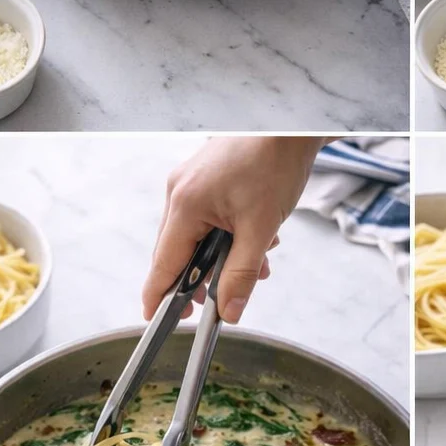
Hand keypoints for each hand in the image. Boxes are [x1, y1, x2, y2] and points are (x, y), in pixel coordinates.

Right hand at [141, 136, 321, 325]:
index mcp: (186, 204)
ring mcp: (191, 182)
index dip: (158, 294)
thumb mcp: (261, 228)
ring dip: (224, 255)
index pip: (164, 262)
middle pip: (179, 250)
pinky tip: (258, 239)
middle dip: (204, 277)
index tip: (154, 319)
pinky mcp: (205, 177)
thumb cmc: (274, 164)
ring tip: (259, 264)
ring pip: (198, 235)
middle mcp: (180, 191)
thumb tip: (228, 310)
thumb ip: (242, 274)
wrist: (291, 127)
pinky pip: (207, 217)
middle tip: (221, 300)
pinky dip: (228, 234)